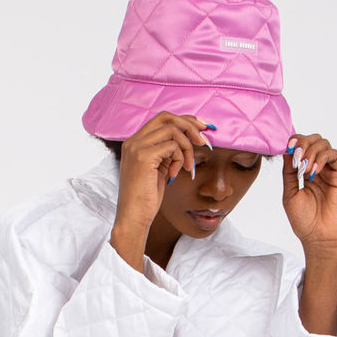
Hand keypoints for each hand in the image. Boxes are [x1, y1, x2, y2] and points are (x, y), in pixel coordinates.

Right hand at [113, 111, 214, 233]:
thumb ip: (167, 153)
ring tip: (188, 167)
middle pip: (166, 117)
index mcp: (135, 143)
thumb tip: (189, 138)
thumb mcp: (159, 170)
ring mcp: (137, 147)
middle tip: (203, 141)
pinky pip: (173, 146)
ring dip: (187, 147)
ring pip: (173, 130)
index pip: (162, 119)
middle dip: (189, 125)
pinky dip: (180, 158)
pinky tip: (175, 175)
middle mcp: (133, 141)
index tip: (202, 129)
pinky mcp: (144, 156)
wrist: (133, 219)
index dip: (184, 120)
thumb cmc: (146, 200)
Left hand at [282, 132, 336, 258]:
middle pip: (314, 140)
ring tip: (304, 169)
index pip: (301, 147)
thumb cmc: (304, 221)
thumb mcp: (290, 194)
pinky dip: (322, 158)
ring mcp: (329, 171)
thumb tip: (287, 151)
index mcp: (304, 173)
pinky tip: (313, 172)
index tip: (288, 146)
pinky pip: (333, 155)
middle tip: (297, 156)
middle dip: (303, 143)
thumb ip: (288, 173)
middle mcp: (318, 169)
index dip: (295, 142)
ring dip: (311, 152)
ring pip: (324, 144)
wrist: (319, 237)